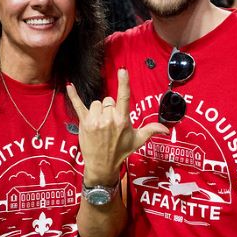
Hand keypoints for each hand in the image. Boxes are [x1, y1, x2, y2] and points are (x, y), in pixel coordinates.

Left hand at [66, 69, 167, 184]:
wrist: (102, 165)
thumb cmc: (121, 151)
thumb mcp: (137, 140)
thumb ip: (151, 130)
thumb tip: (166, 129)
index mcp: (122, 120)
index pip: (124, 97)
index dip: (124, 83)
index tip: (123, 71)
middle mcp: (108, 119)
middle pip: (108, 100)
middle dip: (110, 109)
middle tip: (110, 124)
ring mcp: (95, 120)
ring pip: (96, 103)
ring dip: (98, 111)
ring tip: (100, 124)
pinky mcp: (84, 122)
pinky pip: (78, 105)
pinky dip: (73, 95)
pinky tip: (69, 86)